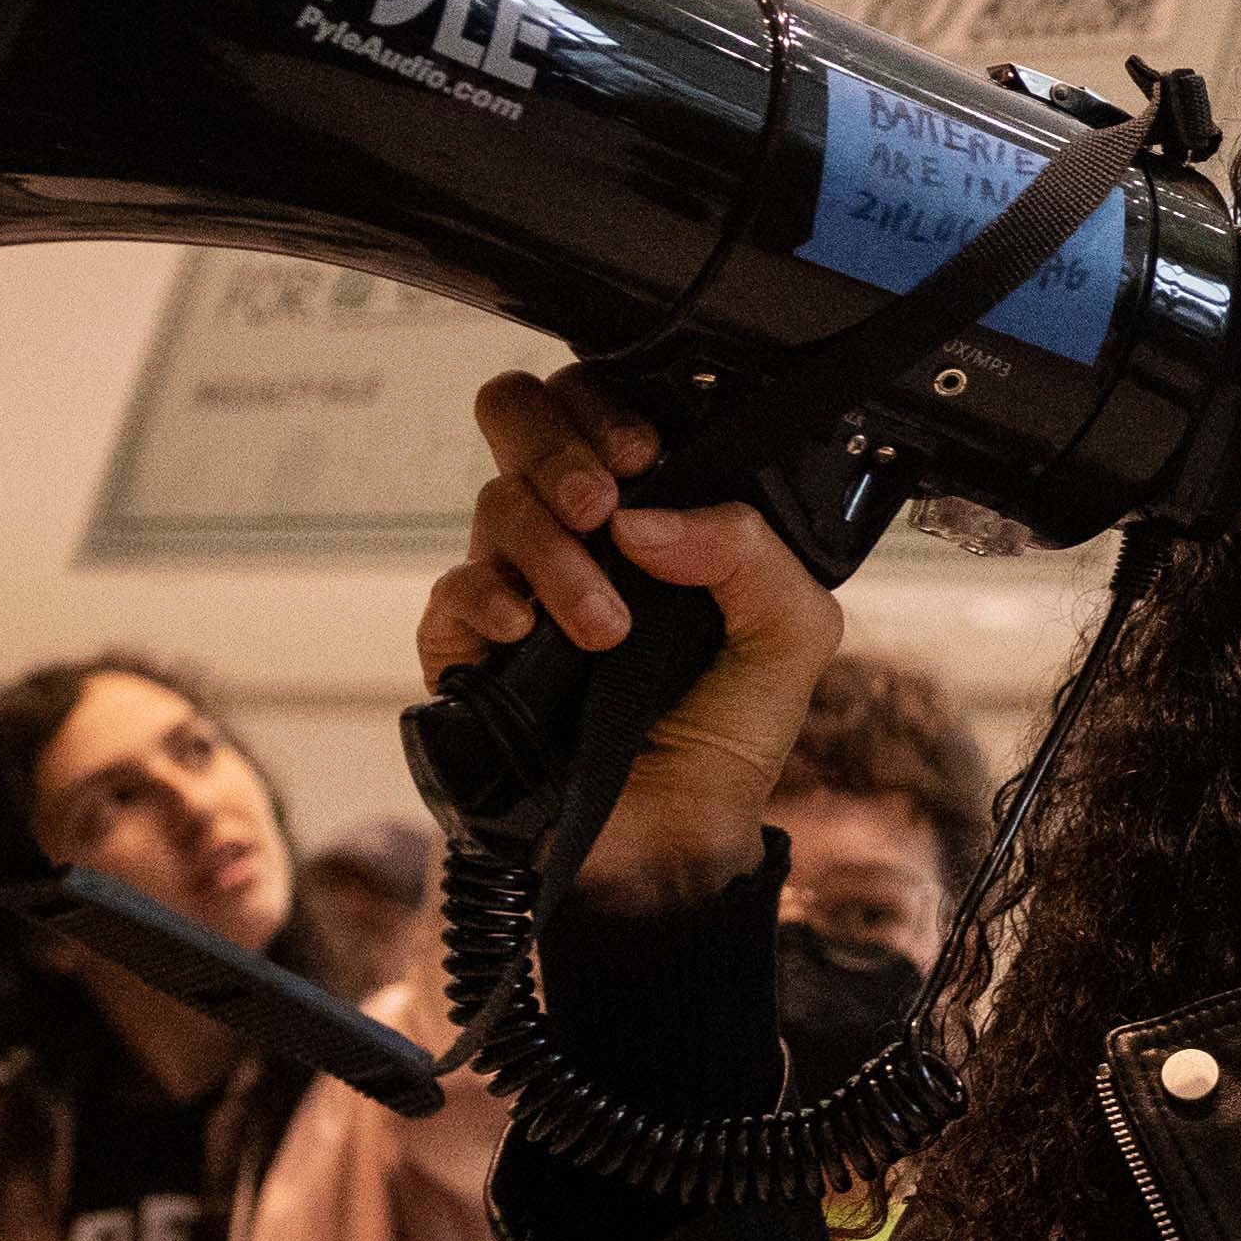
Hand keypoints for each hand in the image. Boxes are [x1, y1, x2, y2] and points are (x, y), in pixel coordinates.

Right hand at [416, 369, 839, 911]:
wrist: (675, 836)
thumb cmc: (728, 734)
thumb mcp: (788, 632)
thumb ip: (749, 547)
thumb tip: (648, 514)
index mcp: (648, 509)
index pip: (596, 404)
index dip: (606, 407)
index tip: (646, 453)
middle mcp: (576, 532)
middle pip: (517, 417)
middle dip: (556, 447)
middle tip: (600, 503)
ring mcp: (516, 582)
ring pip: (497, 506)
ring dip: (557, 559)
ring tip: (607, 628)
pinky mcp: (469, 646)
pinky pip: (452, 589)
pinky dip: (489, 600)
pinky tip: (531, 633)